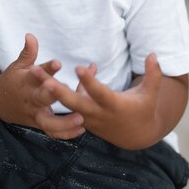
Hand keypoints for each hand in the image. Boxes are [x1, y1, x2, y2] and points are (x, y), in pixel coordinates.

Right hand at [0, 33, 84, 138]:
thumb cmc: (14, 79)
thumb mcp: (19, 65)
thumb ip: (28, 52)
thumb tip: (30, 35)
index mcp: (26, 82)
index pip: (36, 74)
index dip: (47, 69)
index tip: (58, 63)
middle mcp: (30, 99)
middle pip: (41, 99)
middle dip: (53, 96)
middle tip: (69, 92)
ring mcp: (35, 114)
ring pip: (48, 122)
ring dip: (64, 123)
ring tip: (81, 119)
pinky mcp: (39, 124)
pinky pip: (52, 132)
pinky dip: (65, 134)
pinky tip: (81, 129)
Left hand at [35, 54, 162, 148]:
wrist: (135, 135)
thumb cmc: (143, 108)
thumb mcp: (150, 93)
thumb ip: (153, 75)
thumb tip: (154, 53)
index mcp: (114, 106)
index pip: (99, 93)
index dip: (89, 82)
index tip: (78, 68)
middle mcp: (98, 114)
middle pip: (75, 103)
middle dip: (58, 91)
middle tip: (44, 79)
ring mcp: (87, 118)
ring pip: (65, 104)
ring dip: (50, 90)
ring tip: (34, 72)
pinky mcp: (80, 118)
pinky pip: (66, 103)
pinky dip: (56, 90)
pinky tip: (44, 72)